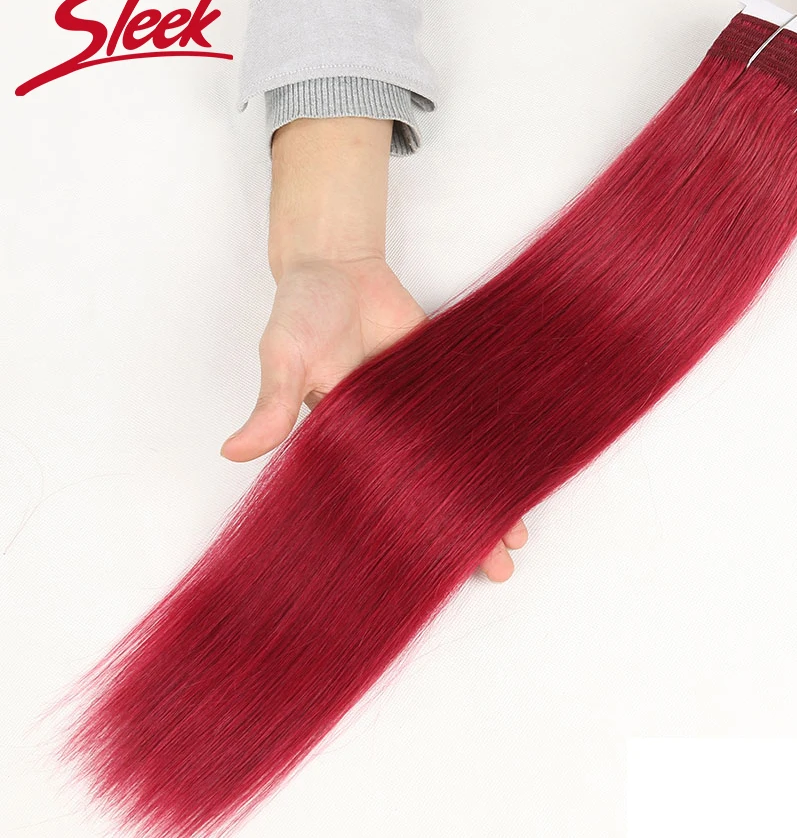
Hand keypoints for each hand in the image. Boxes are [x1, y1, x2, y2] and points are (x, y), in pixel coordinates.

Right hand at [221, 118, 526, 580]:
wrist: (341, 264)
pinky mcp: (441, 382)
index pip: (377, 500)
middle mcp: (384, 434)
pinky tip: (522, 471)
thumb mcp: (283, 356)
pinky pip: (471, 420)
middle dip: (458, 530)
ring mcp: (416, 411)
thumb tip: (233, 452)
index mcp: (344, 441)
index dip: (402, 535)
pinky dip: (495, 446)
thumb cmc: (302, 311)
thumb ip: (273, 404)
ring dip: (485, 496)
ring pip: (455, 464)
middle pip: (426, 492)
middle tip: (496, 571)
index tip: (429, 573)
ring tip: (517, 540)